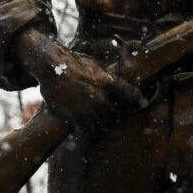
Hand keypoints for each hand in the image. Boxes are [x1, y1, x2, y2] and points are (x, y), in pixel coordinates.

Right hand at [12, 27, 140, 129]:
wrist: (51, 67)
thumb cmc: (73, 62)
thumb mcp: (96, 65)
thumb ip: (107, 77)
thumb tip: (115, 82)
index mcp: (109, 83)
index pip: (132, 95)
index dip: (138, 100)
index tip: (140, 103)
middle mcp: (101, 98)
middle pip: (118, 114)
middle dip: (118, 116)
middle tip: (115, 116)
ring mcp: (88, 109)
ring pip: (105, 125)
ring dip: (105, 125)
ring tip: (103, 124)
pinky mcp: (75, 117)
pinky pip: (88, 130)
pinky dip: (90, 130)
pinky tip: (89, 127)